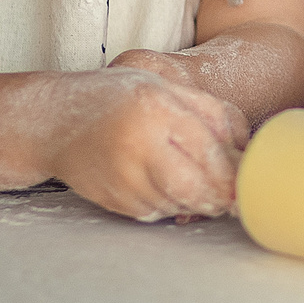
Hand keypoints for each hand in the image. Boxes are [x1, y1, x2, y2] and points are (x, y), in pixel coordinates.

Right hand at [39, 66, 248, 221]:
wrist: (54, 121)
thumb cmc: (119, 99)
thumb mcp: (169, 89)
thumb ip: (213, 115)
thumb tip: (249, 153)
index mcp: (156, 109)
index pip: (207, 152)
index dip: (233, 174)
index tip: (248, 184)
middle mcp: (137, 145)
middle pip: (194, 189)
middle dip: (218, 198)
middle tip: (229, 196)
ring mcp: (121, 178)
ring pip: (177, 205)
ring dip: (192, 200)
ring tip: (181, 174)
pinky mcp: (111, 201)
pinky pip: (154, 213)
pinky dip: (166, 204)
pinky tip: (155, 181)